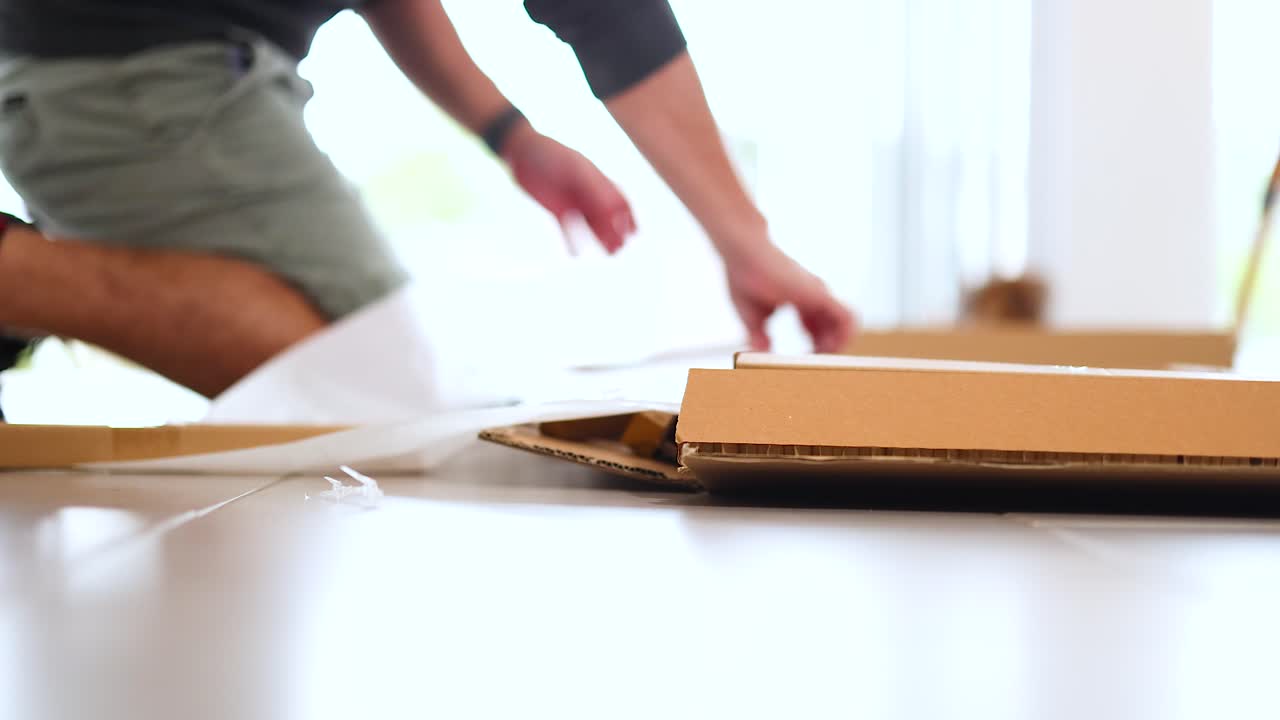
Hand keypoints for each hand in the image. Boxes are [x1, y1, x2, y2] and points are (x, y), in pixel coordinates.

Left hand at [502, 125, 634, 253]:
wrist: (520, 151)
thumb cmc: (550, 154)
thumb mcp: (575, 169)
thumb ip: (595, 187)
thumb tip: (613, 211)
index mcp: (597, 179)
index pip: (618, 199)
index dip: (628, 215)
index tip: (633, 232)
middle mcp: (588, 191)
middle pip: (607, 216)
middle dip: (615, 232)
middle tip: (619, 249)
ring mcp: (573, 201)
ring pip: (591, 224)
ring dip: (600, 238)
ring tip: (611, 253)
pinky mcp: (556, 209)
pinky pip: (567, 228)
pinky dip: (572, 241)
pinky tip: (574, 253)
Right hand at [723, 242, 856, 353]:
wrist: (743, 252)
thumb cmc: (744, 277)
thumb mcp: (752, 315)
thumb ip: (759, 335)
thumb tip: (760, 353)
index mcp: (801, 300)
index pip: (819, 328)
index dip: (815, 347)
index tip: (801, 361)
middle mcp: (815, 297)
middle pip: (835, 329)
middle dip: (828, 350)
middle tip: (812, 365)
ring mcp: (820, 294)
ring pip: (847, 325)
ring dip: (838, 345)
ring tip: (819, 358)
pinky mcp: (820, 294)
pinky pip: (846, 319)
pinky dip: (843, 337)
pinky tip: (824, 351)